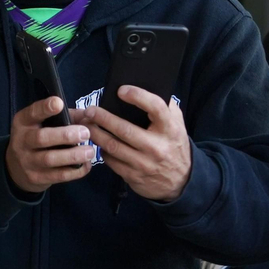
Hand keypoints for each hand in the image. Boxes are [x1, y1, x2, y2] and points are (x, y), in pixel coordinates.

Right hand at [5, 97, 93, 193]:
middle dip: (65, 135)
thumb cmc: (37, 138)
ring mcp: (27, 161)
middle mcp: (22, 141)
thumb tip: (89, 115)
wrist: (16, 168)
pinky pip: (58, 175)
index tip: (59, 103)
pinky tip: (86, 165)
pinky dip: (75, 171)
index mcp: (24, 122)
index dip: (45, 108)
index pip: (32, 113)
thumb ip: (66, 117)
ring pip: (50, 159)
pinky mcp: (36, 178)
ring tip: (90, 151)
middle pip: (42, 138)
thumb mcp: (44, 123)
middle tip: (86, 133)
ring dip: (73, 155)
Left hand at [84, 86, 193, 200]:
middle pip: (124, 129)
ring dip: (96, 134)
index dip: (137, 96)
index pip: (155, 107)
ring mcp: (145, 163)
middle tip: (90, 110)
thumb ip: (166, 107)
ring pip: (113, 147)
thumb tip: (145, 88)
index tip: (121, 90)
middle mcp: (157, 147)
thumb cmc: (174, 145)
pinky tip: (99, 143)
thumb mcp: (178, 124)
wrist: (182, 180)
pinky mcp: (134, 176)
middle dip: (103, 118)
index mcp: (170, 129)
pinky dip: (103, 151)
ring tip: (87, 125)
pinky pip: (112, 161)